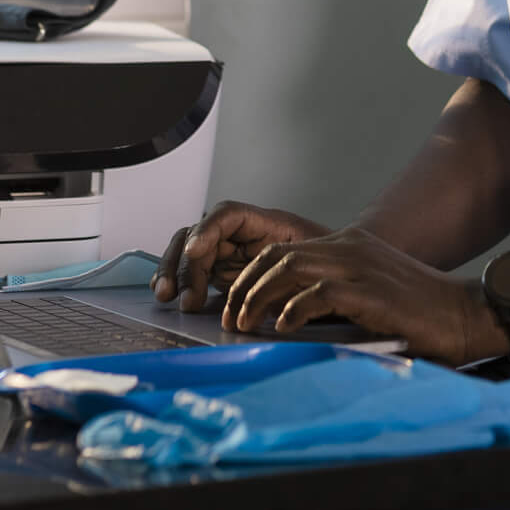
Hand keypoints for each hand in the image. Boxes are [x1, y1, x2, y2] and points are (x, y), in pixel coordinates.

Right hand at [153, 201, 330, 311]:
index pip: (227, 214)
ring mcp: (229, 253)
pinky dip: (178, 281)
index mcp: (266, 223)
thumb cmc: (333, 266)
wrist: (340, 280)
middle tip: (181, 292)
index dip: (207, 229)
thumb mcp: (318, 264)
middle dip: (183, 261)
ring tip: (169, 296)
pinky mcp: (223, 273)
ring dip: (174, 271)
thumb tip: (271, 295)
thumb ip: (296, 273)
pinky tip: (169, 295)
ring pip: (188, 252)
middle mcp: (242, 235)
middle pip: (199, 233)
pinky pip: (193, 272)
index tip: (197, 251)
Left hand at [222, 226, 509, 365]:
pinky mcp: (367, 290)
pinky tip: (283, 329)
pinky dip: (292, 311)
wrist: (465, 315)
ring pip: (288, 269)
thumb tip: (288, 318)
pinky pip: (315, 294)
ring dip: (259, 298)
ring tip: (245, 325)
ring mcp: (358, 266)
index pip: (283, 249)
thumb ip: (335, 294)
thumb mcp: (371, 292)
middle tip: (230, 318)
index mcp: (350, 244)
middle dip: (245, 287)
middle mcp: (350, 247)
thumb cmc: (420, 314)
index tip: (236, 306)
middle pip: (277, 256)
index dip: (251, 277)